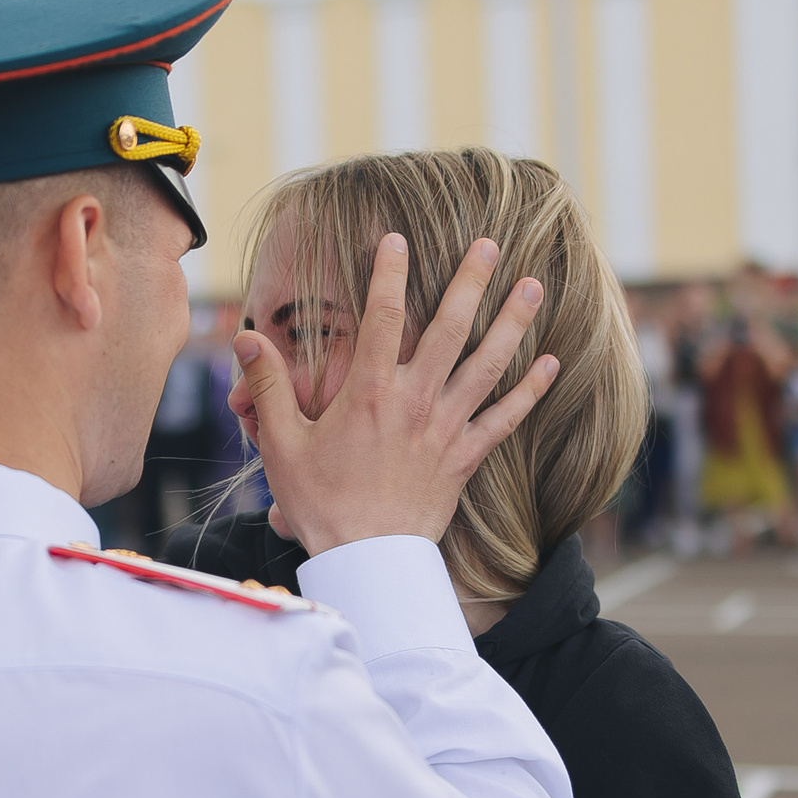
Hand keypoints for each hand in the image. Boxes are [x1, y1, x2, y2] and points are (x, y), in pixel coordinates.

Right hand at [232, 234, 558, 557]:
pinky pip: (504, 420)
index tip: (396, 238)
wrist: (367, 560)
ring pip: (487, 365)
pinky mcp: (464, 458)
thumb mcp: (282, 444)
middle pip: (450, 328)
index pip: (382, 317)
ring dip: (512, 323)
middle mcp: (414, 401)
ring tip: (534, 286)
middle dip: (471, 281)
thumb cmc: (321, 503)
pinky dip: (529, 392)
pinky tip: (551, 365)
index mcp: (370, 392)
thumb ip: (267, 385)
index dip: (389, 273)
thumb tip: (246, 339)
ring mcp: (445, 428)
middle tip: (490, 243)